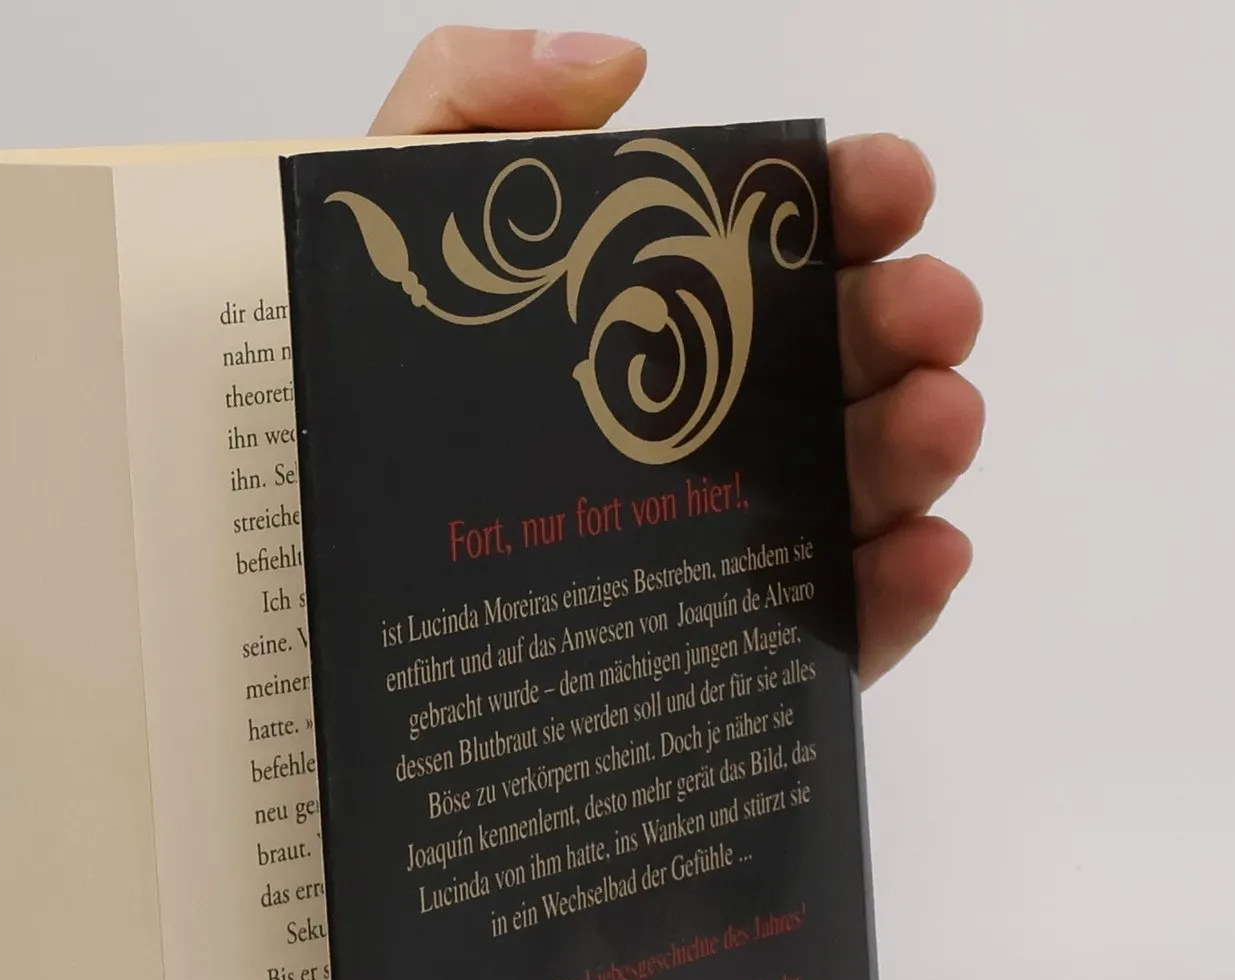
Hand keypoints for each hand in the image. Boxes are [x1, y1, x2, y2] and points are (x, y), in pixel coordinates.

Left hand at [372, 28, 982, 683]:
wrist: (297, 600)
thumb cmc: (338, 403)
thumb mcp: (378, 226)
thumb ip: (469, 106)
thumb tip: (616, 67)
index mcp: (654, 311)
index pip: (781, 244)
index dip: (851, 199)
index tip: (883, 185)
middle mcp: (708, 420)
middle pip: (842, 365)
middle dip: (904, 319)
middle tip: (922, 311)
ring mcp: (732, 541)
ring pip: (860, 492)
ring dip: (921, 445)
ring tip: (936, 418)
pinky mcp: (733, 656)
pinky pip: (833, 634)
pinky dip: (896, 599)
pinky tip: (924, 553)